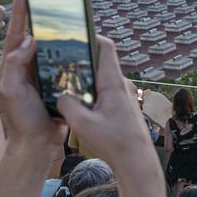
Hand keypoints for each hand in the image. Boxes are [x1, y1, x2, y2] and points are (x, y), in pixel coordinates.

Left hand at [0, 0, 65, 147]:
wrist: (39, 143)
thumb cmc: (21, 118)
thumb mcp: (10, 89)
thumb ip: (15, 64)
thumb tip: (30, 40)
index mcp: (14, 64)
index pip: (17, 32)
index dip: (21, 11)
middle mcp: (30, 65)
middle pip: (38, 34)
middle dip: (42, 15)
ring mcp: (46, 73)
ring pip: (54, 46)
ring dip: (60, 30)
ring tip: (67, 12)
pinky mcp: (61, 82)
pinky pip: (68, 61)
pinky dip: (74, 50)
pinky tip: (83, 40)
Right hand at [57, 33, 156, 168]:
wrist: (137, 162)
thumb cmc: (114, 143)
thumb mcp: (82, 124)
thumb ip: (67, 104)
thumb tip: (59, 94)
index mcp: (113, 83)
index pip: (106, 47)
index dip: (90, 35)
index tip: (73, 34)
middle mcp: (120, 85)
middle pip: (101, 60)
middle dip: (81, 56)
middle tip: (61, 57)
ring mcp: (123, 96)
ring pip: (101, 77)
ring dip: (85, 75)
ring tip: (65, 78)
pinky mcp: (121, 107)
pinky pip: (104, 90)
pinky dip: (90, 90)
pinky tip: (77, 100)